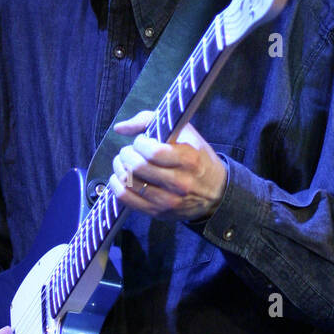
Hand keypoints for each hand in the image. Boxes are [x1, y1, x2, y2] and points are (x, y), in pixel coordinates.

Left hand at [109, 110, 227, 221]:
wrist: (216, 191)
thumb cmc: (197, 157)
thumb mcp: (185, 133)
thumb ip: (151, 121)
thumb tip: (119, 127)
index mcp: (189, 160)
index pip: (153, 152)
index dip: (140, 143)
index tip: (141, 141)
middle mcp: (180, 183)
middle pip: (138, 167)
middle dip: (126, 154)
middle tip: (129, 151)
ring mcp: (169, 201)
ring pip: (130, 183)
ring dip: (120, 168)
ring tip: (123, 162)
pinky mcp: (159, 212)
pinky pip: (127, 200)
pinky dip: (117, 185)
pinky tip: (120, 177)